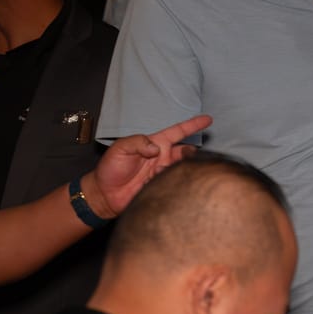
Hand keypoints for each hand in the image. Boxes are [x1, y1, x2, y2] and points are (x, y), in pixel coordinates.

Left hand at [83, 114, 211, 217]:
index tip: (208, 119)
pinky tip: (166, 184)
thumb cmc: (110, 168)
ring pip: (184, 168)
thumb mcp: (120, 148)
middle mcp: (163, 158)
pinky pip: (176, 183)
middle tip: (190, 156)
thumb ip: (138, 142)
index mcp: (155, 144)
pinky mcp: (162, 188)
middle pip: (186, 152)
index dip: (193, 125)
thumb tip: (156, 149)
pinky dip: (175, 183)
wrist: (104, 194)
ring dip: (183, 169)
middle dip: (192, 153)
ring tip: (171, 171)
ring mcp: (164, 174)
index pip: (178, 132)